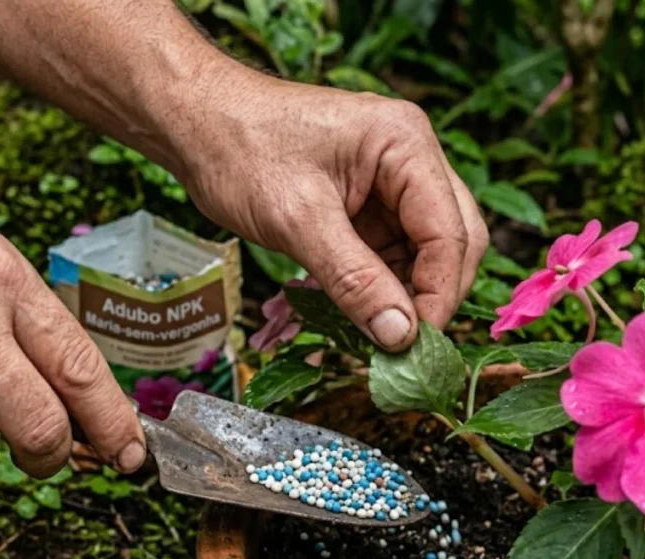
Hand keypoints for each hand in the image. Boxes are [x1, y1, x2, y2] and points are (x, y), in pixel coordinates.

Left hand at [181, 73, 487, 350]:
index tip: (414, 344)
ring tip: (366, 338)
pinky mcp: (365, 205)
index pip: (450, 232)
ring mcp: (388, 183)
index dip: (439, 295)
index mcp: (405, 144)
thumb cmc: (239, 149)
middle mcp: (408, 159)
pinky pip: (385, 255)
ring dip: (398, 298)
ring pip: (419, 255)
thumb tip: (401, 335)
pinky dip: (372, 288)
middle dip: (428, 297)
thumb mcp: (297, 220)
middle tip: (399, 348)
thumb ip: (354, 279)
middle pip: (449, 242)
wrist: (194, 125)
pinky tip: (348, 315)